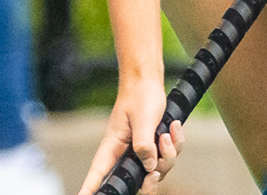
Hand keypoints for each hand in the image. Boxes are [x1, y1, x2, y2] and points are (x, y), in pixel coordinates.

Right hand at [77, 79, 181, 194]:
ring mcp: (141, 151)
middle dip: (150, 182)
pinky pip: (168, 156)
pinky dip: (175, 144)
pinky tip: (174, 128)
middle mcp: (125, 153)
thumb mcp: (142, 119)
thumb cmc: (139, 95)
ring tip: (167, 133)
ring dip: (168, 154)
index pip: (98, 173)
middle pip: (136, 181)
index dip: (90, 188)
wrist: (149, 81)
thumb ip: (144, 144)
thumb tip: (149, 167)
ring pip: (157, 169)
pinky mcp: (154, 146)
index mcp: (112, 147)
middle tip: (155, 174)